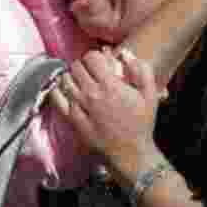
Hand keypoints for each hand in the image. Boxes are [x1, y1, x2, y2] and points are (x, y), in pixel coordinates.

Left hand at [58, 48, 163, 180]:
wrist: (131, 152)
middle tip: (90, 72)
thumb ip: (141, 70)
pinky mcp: (72, 120)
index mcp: (111, 85)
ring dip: (71, 76)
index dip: (95, 56)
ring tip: (79, 81)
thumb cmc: (142, 123)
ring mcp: (80, 107)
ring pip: (65, 79)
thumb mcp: (150, 94)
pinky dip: (57, 90)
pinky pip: (56, 98)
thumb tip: (125, 54)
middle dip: (83, 65)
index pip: (91, 57)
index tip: (100, 62)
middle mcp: (92, 94)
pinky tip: (65, 91)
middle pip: (76, 66)